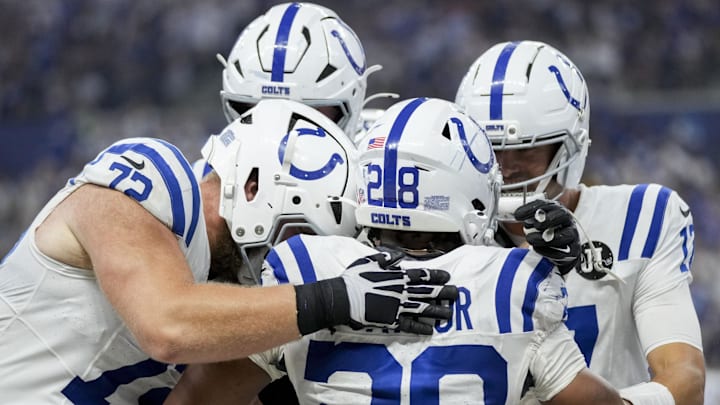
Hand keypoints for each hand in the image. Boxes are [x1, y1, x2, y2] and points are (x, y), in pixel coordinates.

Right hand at [342, 251, 457, 334]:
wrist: (343, 298)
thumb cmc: (354, 278)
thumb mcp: (370, 261)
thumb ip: (386, 258)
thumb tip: (398, 256)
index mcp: (398, 276)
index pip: (423, 275)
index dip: (437, 276)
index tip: (448, 277)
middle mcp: (402, 291)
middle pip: (428, 292)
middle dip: (444, 293)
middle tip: (456, 295)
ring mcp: (398, 307)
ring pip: (424, 309)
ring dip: (438, 311)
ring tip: (450, 315)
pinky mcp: (392, 321)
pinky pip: (410, 325)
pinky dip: (421, 328)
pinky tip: (430, 330)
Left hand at [514, 199, 580, 274]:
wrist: (559, 254)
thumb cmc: (546, 234)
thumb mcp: (537, 223)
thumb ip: (529, 218)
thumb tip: (517, 215)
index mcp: (556, 211)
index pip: (546, 205)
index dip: (531, 209)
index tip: (517, 215)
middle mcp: (566, 221)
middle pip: (562, 215)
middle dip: (547, 219)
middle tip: (535, 224)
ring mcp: (572, 236)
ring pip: (563, 235)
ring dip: (544, 238)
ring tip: (530, 239)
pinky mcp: (573, 252)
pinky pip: (563, 252)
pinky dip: (548, 251)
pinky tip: (536, 249)